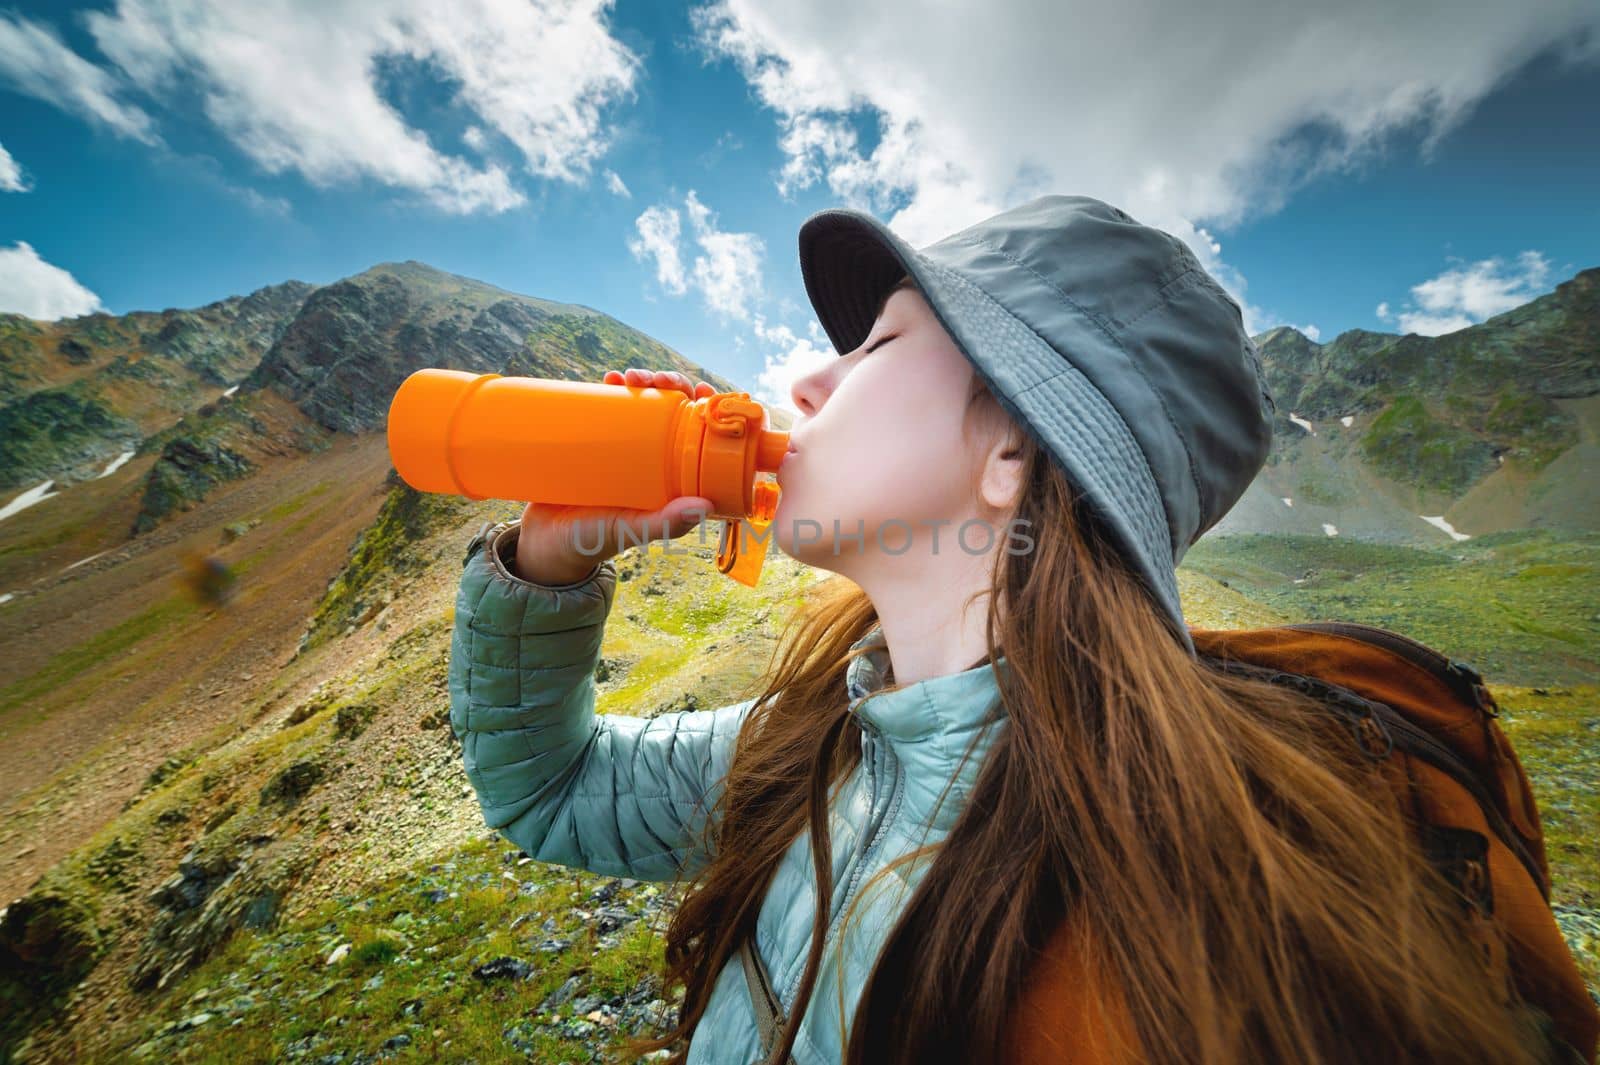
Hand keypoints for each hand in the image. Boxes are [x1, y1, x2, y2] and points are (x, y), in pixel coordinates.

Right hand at [513, 368, 717, 583]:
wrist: (541, 542)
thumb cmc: (591, 542)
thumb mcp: (630, 530)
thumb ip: (664, 524)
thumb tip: (704, 507)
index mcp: (670, 480)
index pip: (697, 436)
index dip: (705, 410)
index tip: (703, 390)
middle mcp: (651, 461)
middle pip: (670, 412)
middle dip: (669, 386)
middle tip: (655, 379)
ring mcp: (623, 449)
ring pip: (641, 404)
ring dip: (642, 381)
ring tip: (628, 377)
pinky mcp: (594, 442)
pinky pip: (608, 409)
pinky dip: (612, 388)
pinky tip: (610, 376)